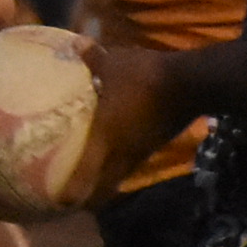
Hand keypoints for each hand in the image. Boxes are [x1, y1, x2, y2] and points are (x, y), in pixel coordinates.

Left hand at [74, 38, 189, 200]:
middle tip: (67, 198)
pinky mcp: (153, 145)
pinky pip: (128, 163)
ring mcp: (140, 153)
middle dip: (86, 199)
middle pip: (102, 191)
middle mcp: (122, 155)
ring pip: (117, 178)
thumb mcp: (114, 64)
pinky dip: (116, 166)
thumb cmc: (144, 77)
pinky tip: (110, 153)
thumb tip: (75, 43)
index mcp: (105, 141)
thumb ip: (92, 59)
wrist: (190, 84)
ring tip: (86, 180)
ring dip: (102, 184)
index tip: (56, 204)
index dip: (70, 198)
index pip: (85, 181)